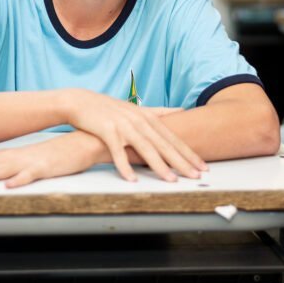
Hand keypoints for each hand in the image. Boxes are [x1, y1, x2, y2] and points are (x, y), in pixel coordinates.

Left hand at [0, 131, 102, 187]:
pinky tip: (8, 186)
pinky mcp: (45, 168)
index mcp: (9, 157)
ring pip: (1, 170)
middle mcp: (14, 158)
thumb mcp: (23, 155)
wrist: (81, 142)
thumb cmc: (53, 152)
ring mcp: (29, 162)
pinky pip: (30, 175)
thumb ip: (1, 158)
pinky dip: (19, 180)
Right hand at [62, 88, 204, 181]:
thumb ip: (159, 111)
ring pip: (145, 148)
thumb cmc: (110, 108)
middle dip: (181, 161)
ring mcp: (123, 125)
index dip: (188, 153)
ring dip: (158, 166)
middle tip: (195, 176)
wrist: (81, 101)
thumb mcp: (136, 108)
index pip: (172, 138)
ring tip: (171, 180)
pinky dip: (124, 165)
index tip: (202, 166)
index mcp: (148, 117)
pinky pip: (118, 152)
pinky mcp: (107, 131)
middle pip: (163, 144)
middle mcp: (139, 121)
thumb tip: (181, 110)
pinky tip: (131, 179)